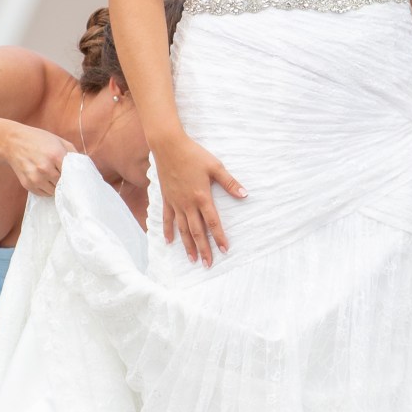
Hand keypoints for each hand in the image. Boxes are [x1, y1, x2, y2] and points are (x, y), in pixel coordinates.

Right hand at [2, 123, 73, 197]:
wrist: (13, 142)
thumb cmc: (38, 140)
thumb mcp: (58, 141)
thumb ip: (73, 153)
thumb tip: (84, 167)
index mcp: (56, 155)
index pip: (72, 174)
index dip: (75, 177)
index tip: (76, 179)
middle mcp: (45, 168)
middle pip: (63, 184)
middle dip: (65, 182)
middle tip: (64, 177)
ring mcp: (35, 177)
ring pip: (54, 191)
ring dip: (56, 187)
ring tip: (52, 177)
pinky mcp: (27, 184)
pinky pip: (43, 194)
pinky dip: (46, 190)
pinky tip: (44, 180)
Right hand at [154, 133, 245, 266]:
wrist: (168, 146)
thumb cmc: (194, 154)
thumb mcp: (216, 166)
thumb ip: (230, 183)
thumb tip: (245, 194)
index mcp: (202, 197)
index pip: (213, 222)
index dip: (219, 237)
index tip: (225, 250)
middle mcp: (188, 204)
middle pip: (197, 231)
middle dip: (203, 249)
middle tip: (208, 264)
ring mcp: (176, 202)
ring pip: (182, 229)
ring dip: (187, 245)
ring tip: (192, 259)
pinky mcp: (166, 199)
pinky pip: (167, 219)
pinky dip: (168, 231)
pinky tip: (169, 241)